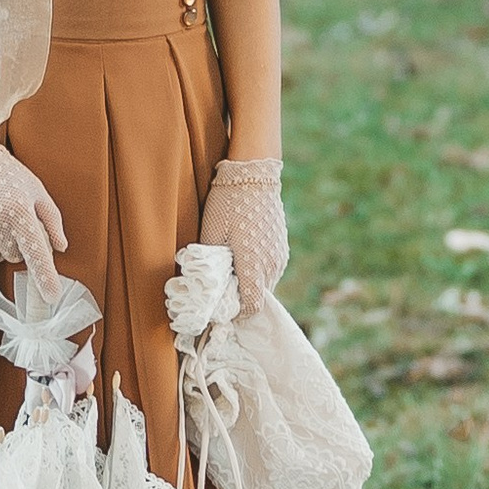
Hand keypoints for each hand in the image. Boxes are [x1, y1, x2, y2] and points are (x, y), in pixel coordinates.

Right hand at [0, 126, 66, 287]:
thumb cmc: (3, 173)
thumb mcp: (34, 189)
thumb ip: (51, 220)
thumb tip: (60, 248)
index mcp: (19, 212)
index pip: (36, 252)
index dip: (46, 277)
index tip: (52, 296)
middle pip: (16, 256)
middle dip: (17, 242)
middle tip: (9, 216)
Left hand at [197, 153, 286, 303]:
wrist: (253, 175)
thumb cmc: (228, 204)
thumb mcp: (210, 236)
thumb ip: (210, 267)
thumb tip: (206, 290)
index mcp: (254, 265)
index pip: (252, 306)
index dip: (236, 313)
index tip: (220, 307)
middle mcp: (272, 264)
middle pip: (259, 297)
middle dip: (241, 299)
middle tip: (221, 289)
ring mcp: (280, 256)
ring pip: (265, 284)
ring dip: (250, 285)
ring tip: (230, 271)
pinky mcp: (282, 247)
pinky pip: (270, 270)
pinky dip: (257, 272)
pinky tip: (242, 257)